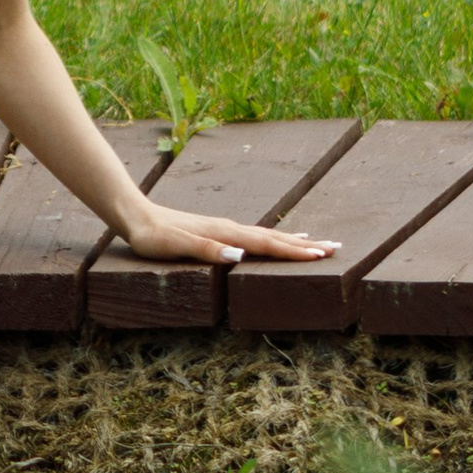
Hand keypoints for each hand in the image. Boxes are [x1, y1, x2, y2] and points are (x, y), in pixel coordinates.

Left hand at [118, 201, 340, 268]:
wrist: (136, 216)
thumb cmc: (154, 236)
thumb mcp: (176, 246)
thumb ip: (207, 250)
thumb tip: (239, 256)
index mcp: (226, 234)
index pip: (267, 245)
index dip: (295, 251)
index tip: (322, 255)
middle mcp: (231, 229)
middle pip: (275, 238)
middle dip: (306, 245)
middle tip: (336, 249)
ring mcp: (226, 229)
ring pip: (268, 236)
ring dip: (295, 241)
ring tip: (319, 244)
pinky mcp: (219, 231)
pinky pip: (256, 236)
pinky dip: (275, 239)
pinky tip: (279, 238)